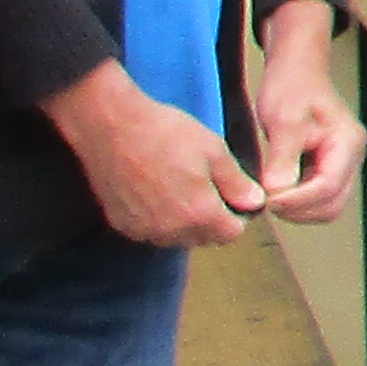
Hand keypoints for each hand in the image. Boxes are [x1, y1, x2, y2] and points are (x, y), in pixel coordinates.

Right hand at [43, 60, 264, 250]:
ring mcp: (144, 231)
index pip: (231, 234)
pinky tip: (154, 192)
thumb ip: (236, 183)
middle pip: (204, 238)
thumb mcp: (213, 149)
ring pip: (178, 238)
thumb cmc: (165, 133)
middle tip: (203, 186)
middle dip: (211, 220)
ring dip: (184, 222)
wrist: (110, 127)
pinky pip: (151, 233)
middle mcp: (172, 231)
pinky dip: (158, 220)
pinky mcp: (123, 226)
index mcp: (199, 214)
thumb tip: (256, 203)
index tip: (230, 196)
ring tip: (177, 187)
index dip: (236, 215)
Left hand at [249, 4, 361, 224]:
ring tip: (271, 197)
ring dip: (299, 209)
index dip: (297, 200)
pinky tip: (278, 191)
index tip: (268, 200)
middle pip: (332, 204)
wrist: (296, 70)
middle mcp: (351, 158)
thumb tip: (276, 193)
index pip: (327, 187)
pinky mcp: (329, 168)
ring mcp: (343, 164)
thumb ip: (282, 157)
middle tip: (267, 202)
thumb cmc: (292, 87)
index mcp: (347, 143)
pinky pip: (319, 198)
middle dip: (299, 210)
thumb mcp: (283, 119)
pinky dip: (299, 202)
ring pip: (327, 206)